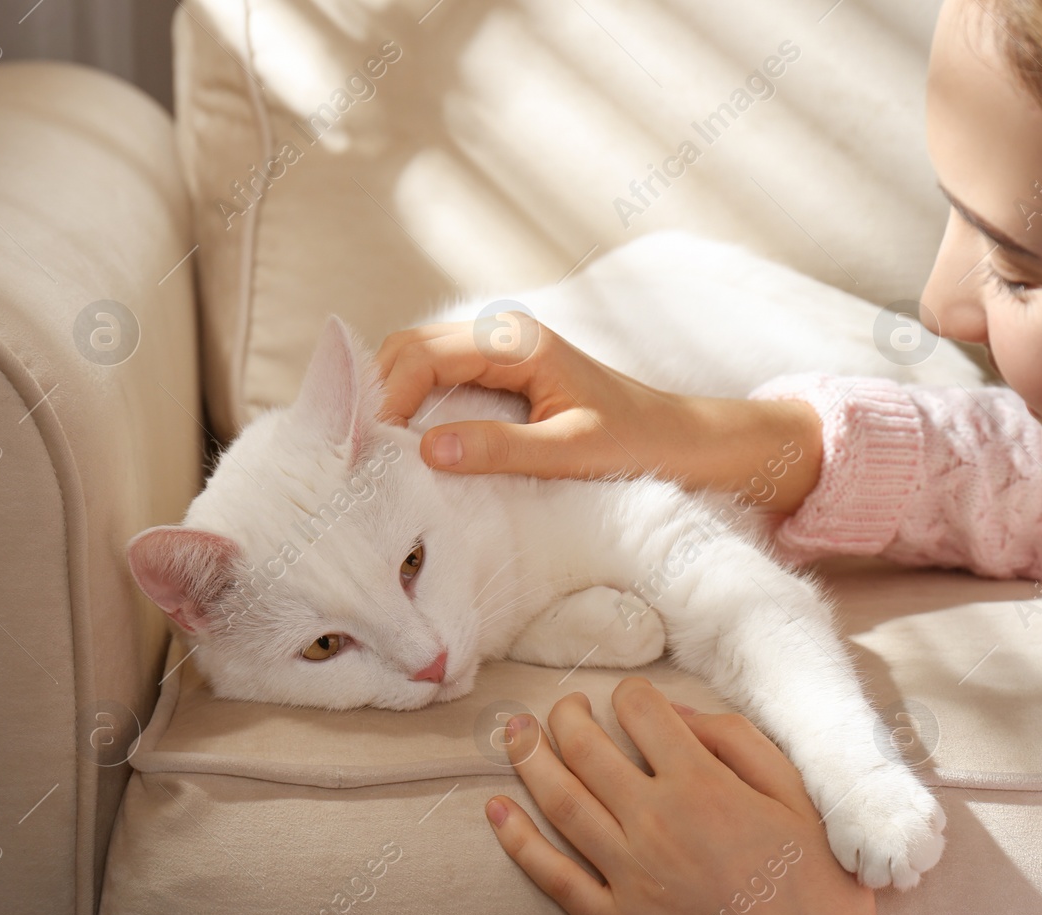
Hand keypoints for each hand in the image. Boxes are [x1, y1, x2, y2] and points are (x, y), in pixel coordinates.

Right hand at [374, 316, 823, 513]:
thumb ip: (500, 450)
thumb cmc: (640, 445)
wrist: (687, 442)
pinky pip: (440, 378)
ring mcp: (502, 351)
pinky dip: (412, 403)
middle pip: (408, 348)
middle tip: (353, 452)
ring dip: (389, 397)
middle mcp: (504, 335)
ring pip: (418, 360)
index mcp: (518, 342)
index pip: (422, 355)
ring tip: (371, 452)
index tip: (362, 450)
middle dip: (374, 393)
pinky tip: (404, 446)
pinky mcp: (505, 375)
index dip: (383, 398)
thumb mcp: (572, 453)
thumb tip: (424, 450)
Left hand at [485, 677, 927, 914]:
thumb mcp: (798, 797)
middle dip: (567, 714)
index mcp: (702, 784)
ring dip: (528, 758)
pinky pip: (552, 877)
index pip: (642, 712)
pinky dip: (516, 840)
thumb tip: (678, 714)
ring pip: (558, 800)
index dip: (631, 693)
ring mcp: (629, 876)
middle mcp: (655, 823)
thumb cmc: (818, 892)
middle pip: (586, 747)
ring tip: (515, 734)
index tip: (631, 697)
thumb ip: (739, 743)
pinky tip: (495, 810)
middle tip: (565, 707)